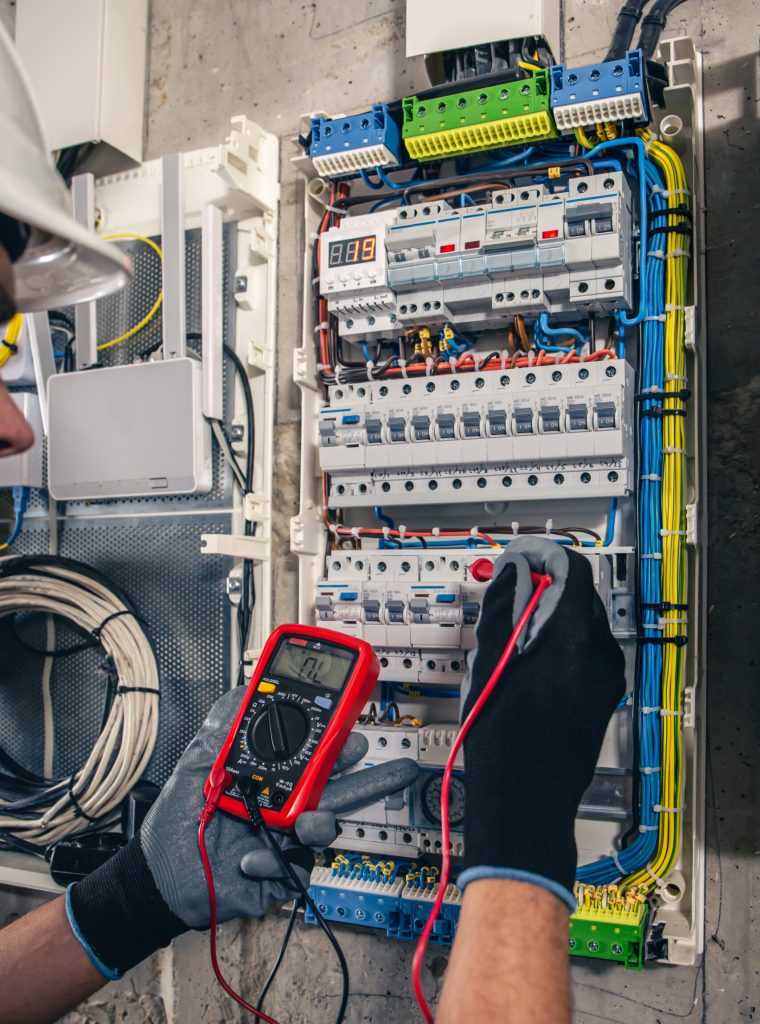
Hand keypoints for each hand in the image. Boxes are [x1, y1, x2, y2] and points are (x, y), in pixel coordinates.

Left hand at [68, 688, 417, 977]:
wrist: (159, 875)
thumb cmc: (179, 818)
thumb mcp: (197, 763)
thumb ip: (222, 726)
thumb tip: (243, 689)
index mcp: (273, 774)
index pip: (315, 754)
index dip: (337, 742)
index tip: (353, 729)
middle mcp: (286, 804)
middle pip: (337, 789)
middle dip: (371, 780)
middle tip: (398, 771)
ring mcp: (286, 839)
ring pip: (325, 828)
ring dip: (322, 824)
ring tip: (308, 824)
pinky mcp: (280, 872)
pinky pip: (294, 867)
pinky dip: (271, 860)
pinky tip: (247, 856)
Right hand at [459, 537, 624, 908]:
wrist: (526, 798)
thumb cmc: (505, 739)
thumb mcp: (490, 661)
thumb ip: (504, 607)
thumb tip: (512, 572)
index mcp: (575, 636)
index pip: (570, 568)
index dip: (541, 557)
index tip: (517, 560)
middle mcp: (600, 653)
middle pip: (577, 594)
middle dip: (542, 587)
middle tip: (506, 595)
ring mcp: (606, 678)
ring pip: (580, 625)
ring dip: (548, 618)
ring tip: (508, 639)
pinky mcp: (602, 697)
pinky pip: (583, 653)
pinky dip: (558, 645)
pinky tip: (525, 666)